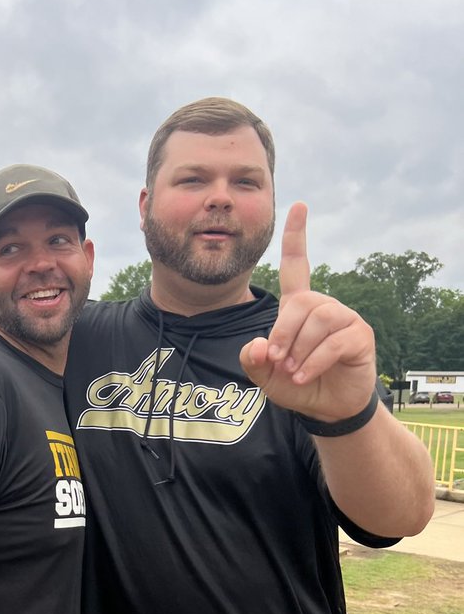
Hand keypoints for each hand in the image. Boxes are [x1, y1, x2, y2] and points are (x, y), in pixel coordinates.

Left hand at [240, 203, 375, 420]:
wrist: (326, 408)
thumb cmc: (296, 384)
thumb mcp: (264, 374)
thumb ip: (253, 359)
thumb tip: (259, 344)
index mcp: (299, 307)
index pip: (298, 265)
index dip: (297, 236)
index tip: (299, 206)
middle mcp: (324, 307)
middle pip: (301, 303)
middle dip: (283, 332)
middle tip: (276, 360)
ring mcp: (345, 319)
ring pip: (319, 320)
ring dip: (299, 349)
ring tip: (292, 370)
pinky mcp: (360, 336)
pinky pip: (334, 342)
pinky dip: (313, 361)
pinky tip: (303, 375)